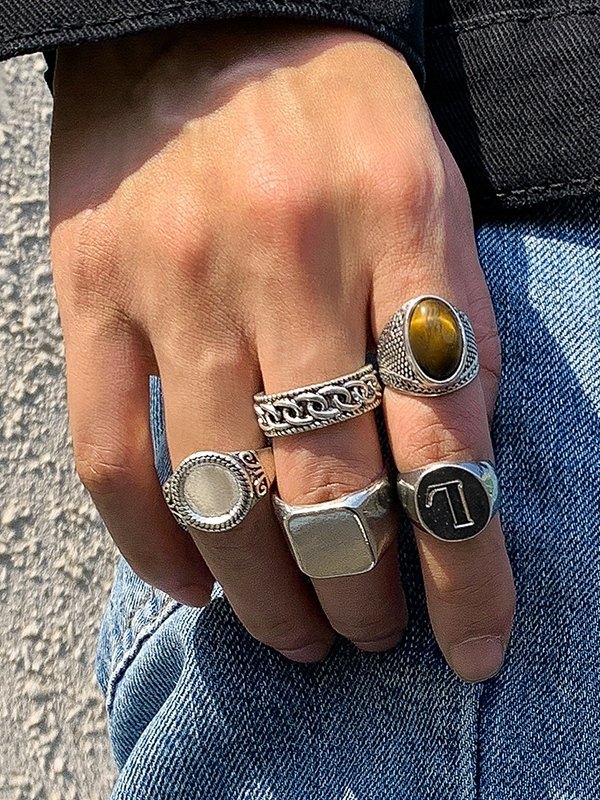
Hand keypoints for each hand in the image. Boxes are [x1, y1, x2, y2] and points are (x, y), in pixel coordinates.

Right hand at [49, 20, 513, 680]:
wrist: (196, 24)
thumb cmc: (332, 121)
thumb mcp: (427, 196)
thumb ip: (448, 328)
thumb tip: (454, 470)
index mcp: (400, 219)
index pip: (444, 439)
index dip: (465, 569)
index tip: (473, 649)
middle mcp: (287, 253)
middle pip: (330, 485)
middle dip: (359, 592)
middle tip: (370, 635)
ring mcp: (178, 278)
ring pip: (223, 492)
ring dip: (267, 594)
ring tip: (298, 634)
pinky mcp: (92, 292)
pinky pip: (112, 457)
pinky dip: (154, 547)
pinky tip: (195, 585)